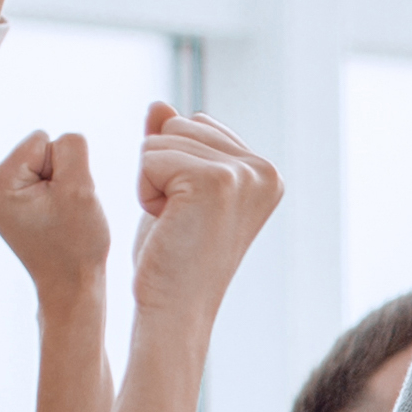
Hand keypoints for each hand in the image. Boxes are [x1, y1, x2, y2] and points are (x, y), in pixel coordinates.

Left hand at [0, 128, 109, 294]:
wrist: (69, 281)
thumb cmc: (77, 242)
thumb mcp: (81, 189)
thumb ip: (72, 147)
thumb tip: (61, 135)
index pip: (44, 141)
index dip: (65, 170)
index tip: (62, 204)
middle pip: (38, 148)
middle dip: (58, 176)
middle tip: (61, 212)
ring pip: (39, 160)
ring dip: (56, 184)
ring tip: (56, 215)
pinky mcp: (0, 196)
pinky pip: (35, 172)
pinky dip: (49, 191)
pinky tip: (49, 214)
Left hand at [132, 103, 285, 318]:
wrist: (175, 306)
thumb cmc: (174, 256)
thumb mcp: (175, 190)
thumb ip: (173, 144)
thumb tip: (159, 104)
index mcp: (266, 172)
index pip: (197, 124)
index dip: (176, 164)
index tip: (192, 211)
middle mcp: (264, 170)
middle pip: (179, 125)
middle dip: (163, 169)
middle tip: (181, 219)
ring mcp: (243, 175)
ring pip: (161, 139)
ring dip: (152, 181)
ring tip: (175, 223)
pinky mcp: (214, 181)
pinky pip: (149, 156)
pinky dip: (145, 190)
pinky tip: (166, 223)